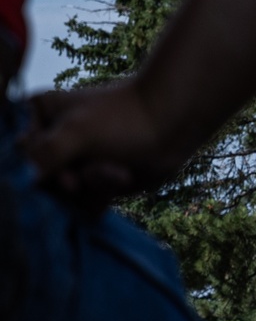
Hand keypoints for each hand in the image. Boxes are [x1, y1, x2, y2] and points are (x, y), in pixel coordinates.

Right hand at [22, 80, 187, 210]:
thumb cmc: (124, 119)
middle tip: (91, 174)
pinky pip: (85, 203)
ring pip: (64, 197)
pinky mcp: (93, 181)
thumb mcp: (76, 133)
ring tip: (116, 169)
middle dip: (71, 181)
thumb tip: (27, 179)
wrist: (171, 125)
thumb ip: (43, 156)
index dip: (41, 171)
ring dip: (92, 188)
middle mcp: (52, 141)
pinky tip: (123, 176)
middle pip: (41, 182)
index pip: (20, 157)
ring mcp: (73, 162)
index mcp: (39, 117)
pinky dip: (103, 194)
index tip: (66, 175)